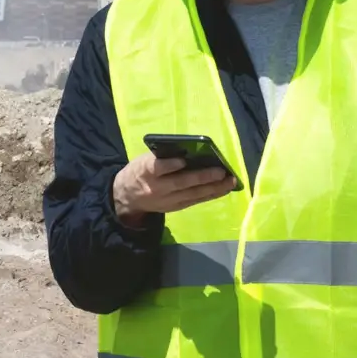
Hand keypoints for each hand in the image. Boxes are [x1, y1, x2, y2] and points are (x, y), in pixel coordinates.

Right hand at [113, 153, 235, 227]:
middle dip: (203, 177)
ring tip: (230, 181)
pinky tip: (223, 189)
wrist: (126, 197)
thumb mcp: (143, 160)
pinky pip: (194, 201)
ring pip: (192, 194)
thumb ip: (162, 156)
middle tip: (221, 171)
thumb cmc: (139, 171)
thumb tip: (189, 149)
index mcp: (145, 171)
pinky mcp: (174, 208)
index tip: (184, 160)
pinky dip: (209, 195)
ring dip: (213, 188)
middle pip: (181, 183)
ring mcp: (167, 200)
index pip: (157, 168)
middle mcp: (157, 188)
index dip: (170, 165)